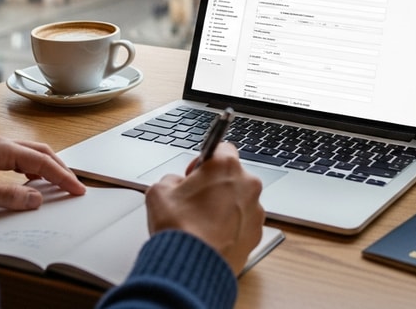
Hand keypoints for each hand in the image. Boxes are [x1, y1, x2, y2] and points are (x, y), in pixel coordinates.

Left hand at [0, 135, 86, 212]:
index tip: (77, 188)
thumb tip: (36, 198)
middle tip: (74, 186)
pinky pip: (17, 158)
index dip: (61, 175)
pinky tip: (32, 181)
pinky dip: (32, 168)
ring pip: (29, 153)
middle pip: (39, 151)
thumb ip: (7, 196)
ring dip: (46, 167)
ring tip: (59, 184)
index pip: (40, 160)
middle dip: (59, 168)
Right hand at [145, 142, 264, 272]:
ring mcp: (255, 211)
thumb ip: (172, 179)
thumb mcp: (159, 192)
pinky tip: (211, 237)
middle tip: (195, 201)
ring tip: (202, 223)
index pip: (222, 148)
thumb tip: (176, 184)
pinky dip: (231, 228)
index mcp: (226, 167)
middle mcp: (247, 185)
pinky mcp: (256, 234)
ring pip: (239, 201)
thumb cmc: (179, 228)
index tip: (195, 174)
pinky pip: (243, 223)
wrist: (191, 267)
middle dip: (216, 186)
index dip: (205, 161)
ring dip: (224, 207)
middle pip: (232, 177)